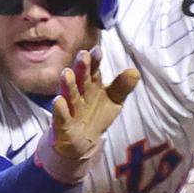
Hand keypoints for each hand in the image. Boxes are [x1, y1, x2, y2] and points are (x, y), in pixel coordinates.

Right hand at [36, 47, 139, 182]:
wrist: (81, 142)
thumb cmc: (96, 116)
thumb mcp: (113, 101)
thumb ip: (122, 87)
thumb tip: (135, 71)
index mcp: (91, 86)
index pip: (93, 71)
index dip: (95, 61)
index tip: (97, 50)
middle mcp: (79, 94)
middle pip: (81, 80)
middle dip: (81, 68)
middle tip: (82, 55)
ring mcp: (70, 109)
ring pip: (70, 95)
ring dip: (68, 85)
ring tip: (66, 73)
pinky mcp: (63, 126)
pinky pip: (61, 117)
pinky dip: (60, 110)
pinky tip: (58, 101)